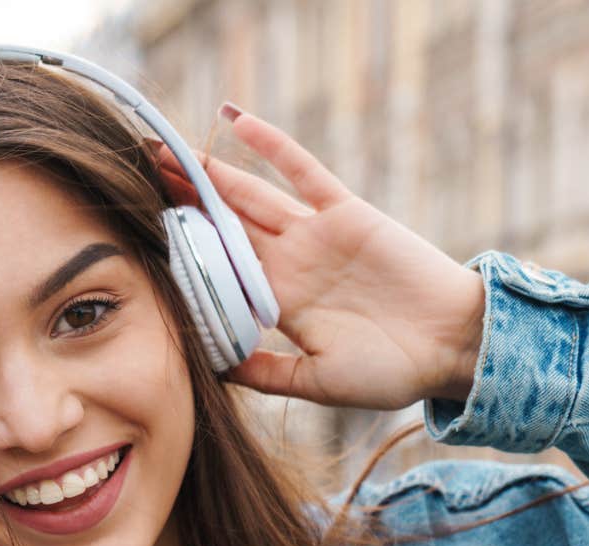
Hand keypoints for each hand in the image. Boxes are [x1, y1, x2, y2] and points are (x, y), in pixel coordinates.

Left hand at [154, 103, 484, 410]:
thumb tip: (210, 370)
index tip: (138, 235)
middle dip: (183, 202)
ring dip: (211, 173)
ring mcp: (316, 234)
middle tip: (136, 176)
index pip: (218, 271)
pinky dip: (271, 145)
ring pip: (251, 195)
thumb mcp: (317, 382)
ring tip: (167, 150)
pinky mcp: (346, 212)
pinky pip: (302, 171)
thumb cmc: (391, 373)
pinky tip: (234, 119)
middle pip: (225, 225)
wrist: (453, 347)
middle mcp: (291, 264)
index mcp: (279, 303)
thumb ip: (265, 372)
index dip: (182, 251)